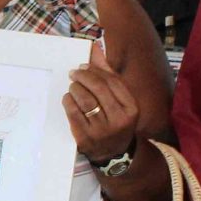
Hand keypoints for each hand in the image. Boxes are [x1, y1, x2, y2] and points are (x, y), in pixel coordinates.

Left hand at [64, 42, 138, 163]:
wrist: (112, 152)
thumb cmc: (115, 119)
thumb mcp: (120, 100)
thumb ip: (108, 73)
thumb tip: (94, 48)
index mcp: (131, 108)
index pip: (112, 82)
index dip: (96, 71)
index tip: (84, 66)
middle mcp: (119, 120)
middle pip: (98, 89)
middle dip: (83, 77)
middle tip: (74, 73)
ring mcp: (102, 131)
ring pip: (84, 100)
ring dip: (75, 88)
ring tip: (73, 86)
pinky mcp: (86, 139)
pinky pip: (73, 114)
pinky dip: (68, 102)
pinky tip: (68, 98)